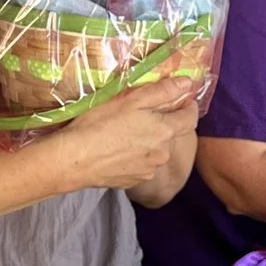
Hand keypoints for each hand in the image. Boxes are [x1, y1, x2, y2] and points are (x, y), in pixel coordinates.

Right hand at [41, 76, 199, 193]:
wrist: (75, 160)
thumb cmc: (99, 124)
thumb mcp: (130, 100)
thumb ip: (162, 91)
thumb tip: (187, 83)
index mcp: (165, 131)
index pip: (190, 118)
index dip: (187, 106)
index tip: (182, 99)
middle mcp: (163, 153)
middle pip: (171, 135)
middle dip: (161, 124)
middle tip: (139, 114)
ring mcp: (149, 170)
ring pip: (155, 151)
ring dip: (147, 142)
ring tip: (123, 134)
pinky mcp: (134, 181)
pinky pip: (141, 165)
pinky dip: (134, 157)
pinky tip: (116, 150)